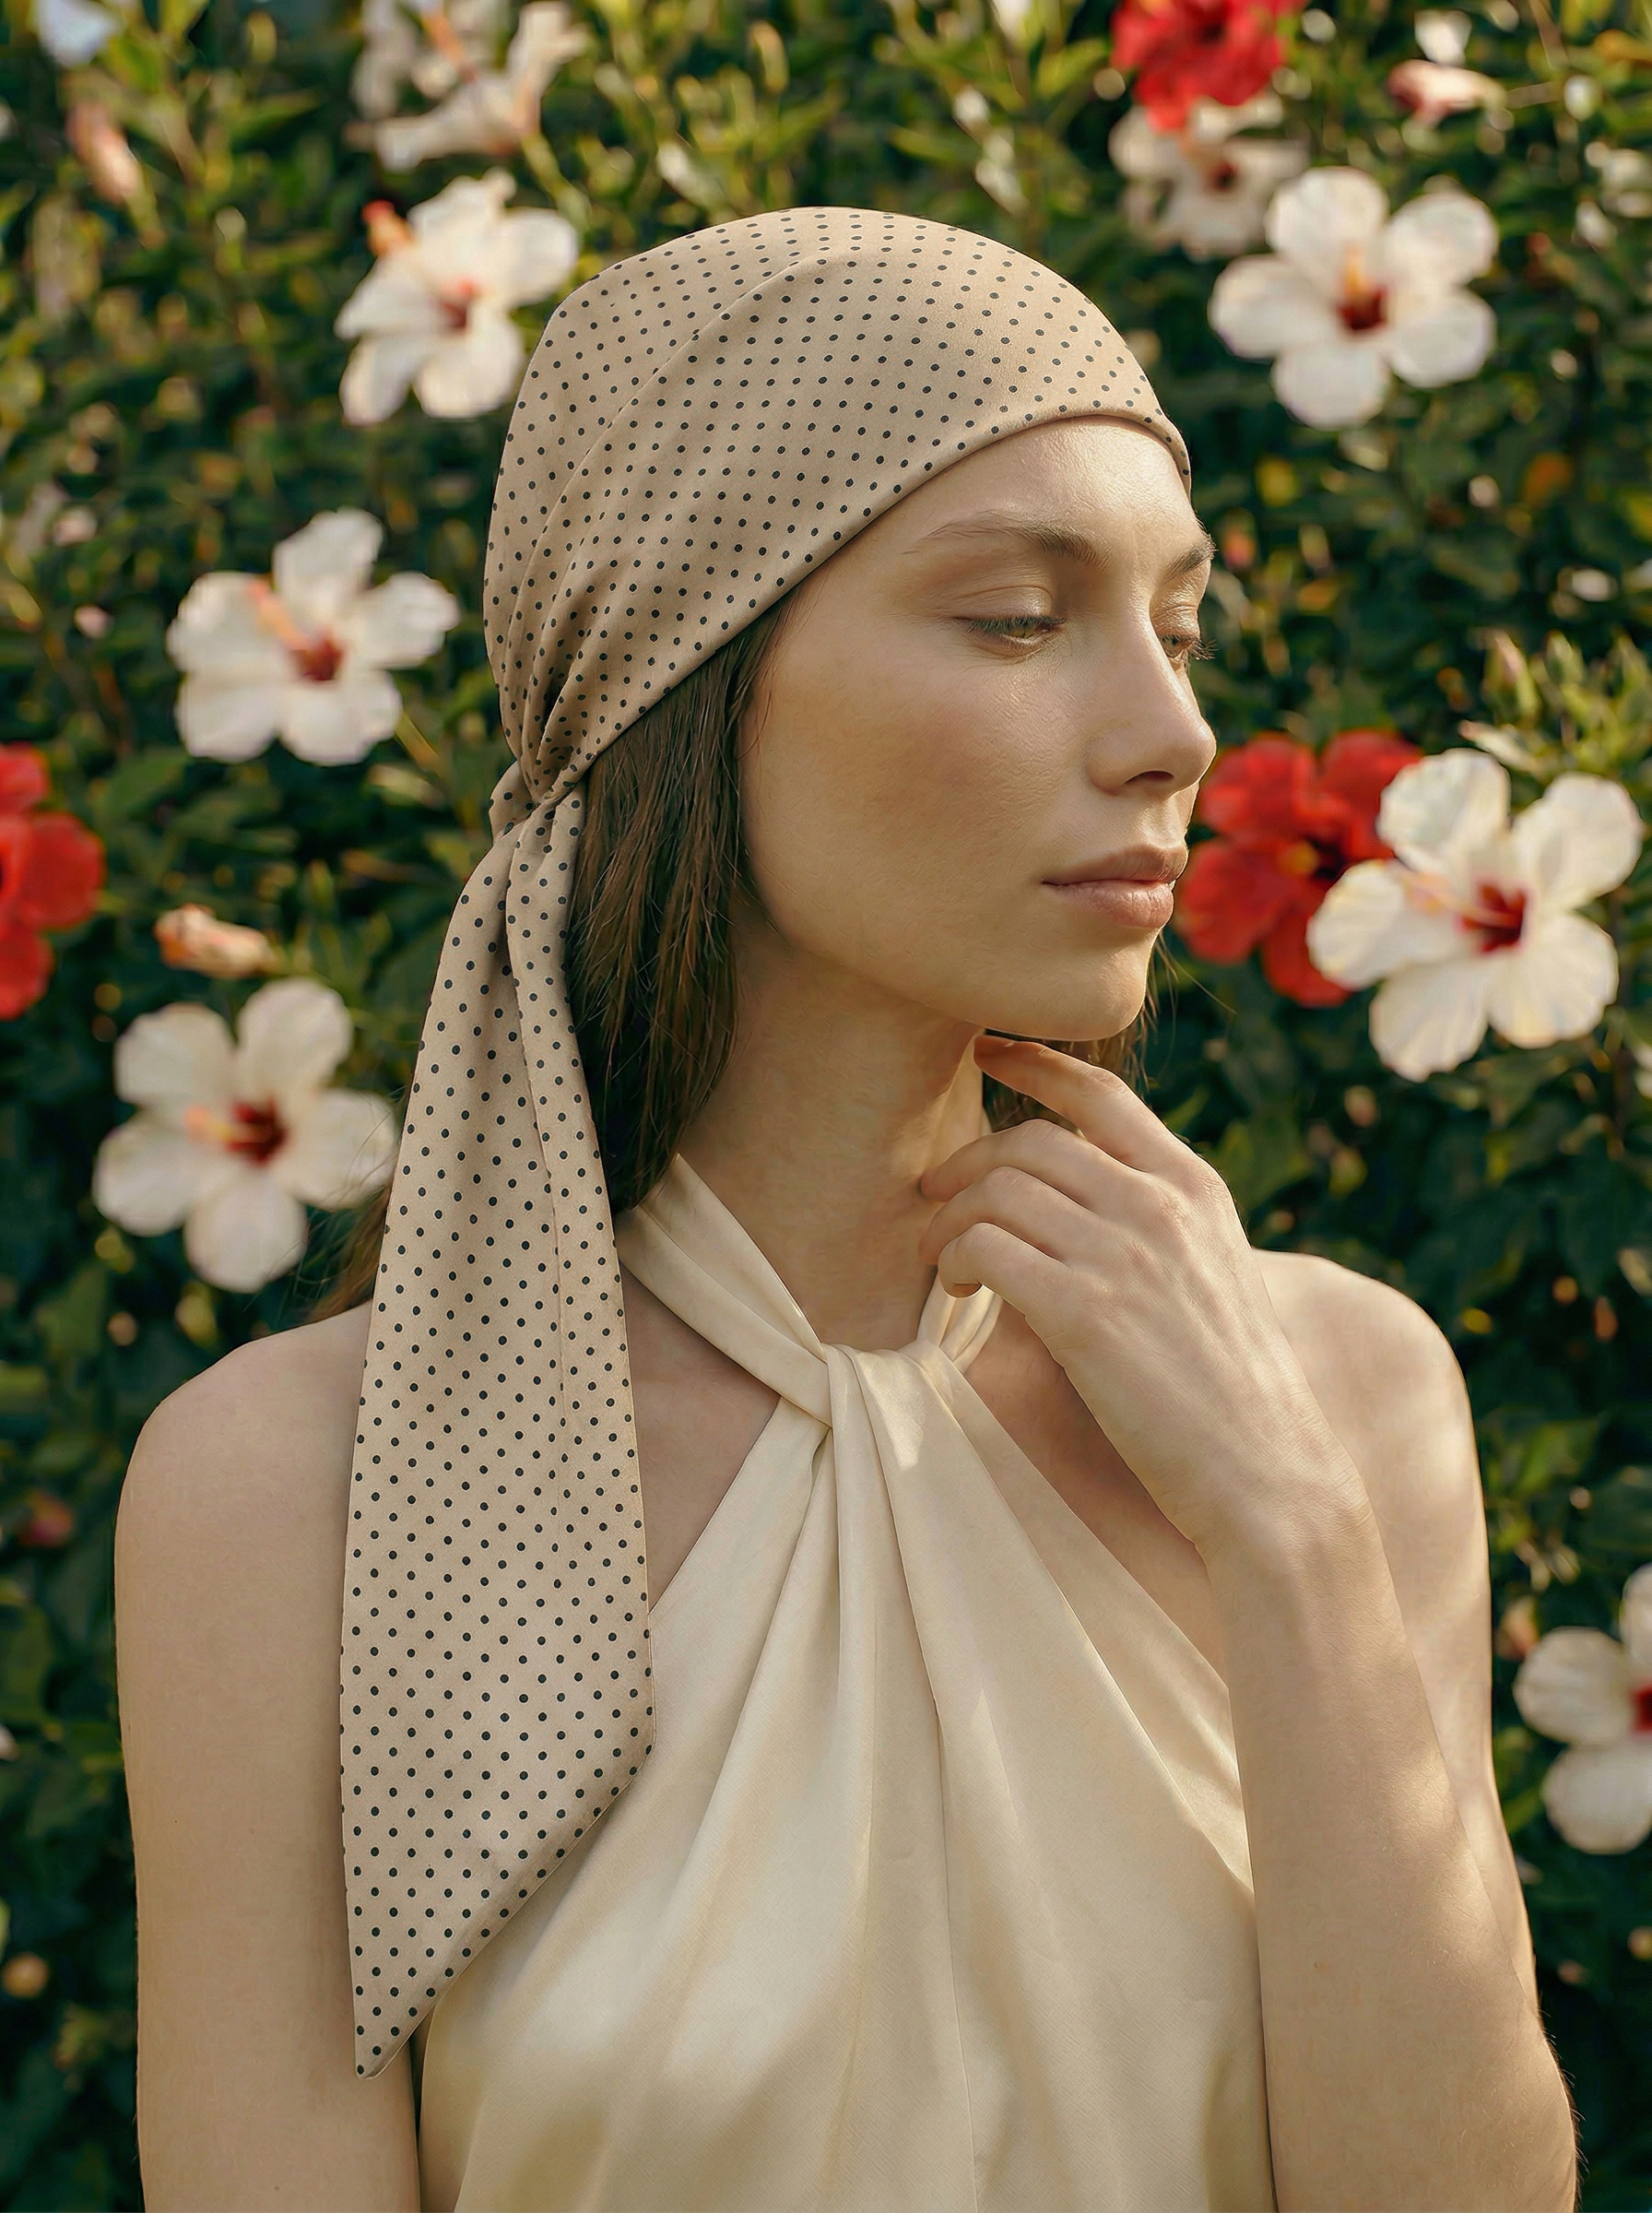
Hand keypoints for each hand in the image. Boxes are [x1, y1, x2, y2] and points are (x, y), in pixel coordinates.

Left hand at [917, 1036, 1367, 1560]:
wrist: (1269, 1475)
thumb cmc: (1228, 1393)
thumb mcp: (1208, 1277)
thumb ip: (1150, 1228)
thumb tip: (1064, 1210)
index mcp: (1194, 1189)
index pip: (1101, 1093)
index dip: (1034, 1061)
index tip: (987, 1051)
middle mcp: (1160, 1206)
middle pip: (1031, 1139)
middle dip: (967, 1161)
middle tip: (932, 1196)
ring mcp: (1125, 1256)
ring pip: (999, 1189)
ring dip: (950, 1219)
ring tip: (944, 1260)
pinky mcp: (1087, 1313)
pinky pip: (987, 1248)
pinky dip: (956, 1259)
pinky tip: (960, 1291)